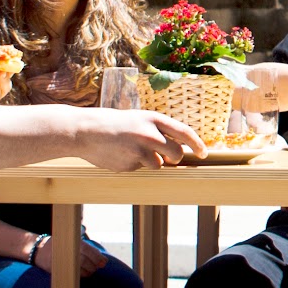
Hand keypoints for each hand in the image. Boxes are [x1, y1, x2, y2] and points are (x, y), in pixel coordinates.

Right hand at [28, 232, 110, 275]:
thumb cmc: (58, 244)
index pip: (88, 250)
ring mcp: (62, 262)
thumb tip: (95, 248)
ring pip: (80, 270)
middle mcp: (67, 252)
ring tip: (90, 270)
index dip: (98, 257)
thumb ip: (82, 244)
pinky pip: (72, 276)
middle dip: (94, 266)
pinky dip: (80, 276)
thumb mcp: (69, 240)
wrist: (38, 250)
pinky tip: (82, 274)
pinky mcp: (58, 270)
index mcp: (72, 243)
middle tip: (97, 267)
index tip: (104, 262)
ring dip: (88, 272)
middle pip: (86, 262)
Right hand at [75, 109, 205, 169]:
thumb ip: (156, 131)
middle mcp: (150, 134)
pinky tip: (118, 154)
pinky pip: (139, 169)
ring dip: (149, 161)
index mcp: (153, 119)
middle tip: (166, 157)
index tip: (203, 153)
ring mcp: (140, 151)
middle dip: (174, 159)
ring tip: (129, 149)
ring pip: (157, 165)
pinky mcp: (129, 165)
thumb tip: (176, 151)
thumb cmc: (112, 124)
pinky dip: (132, 164)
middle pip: (176, 154)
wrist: (84, 131)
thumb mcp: (138, 120)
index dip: (196, 144)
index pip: (184, 132)